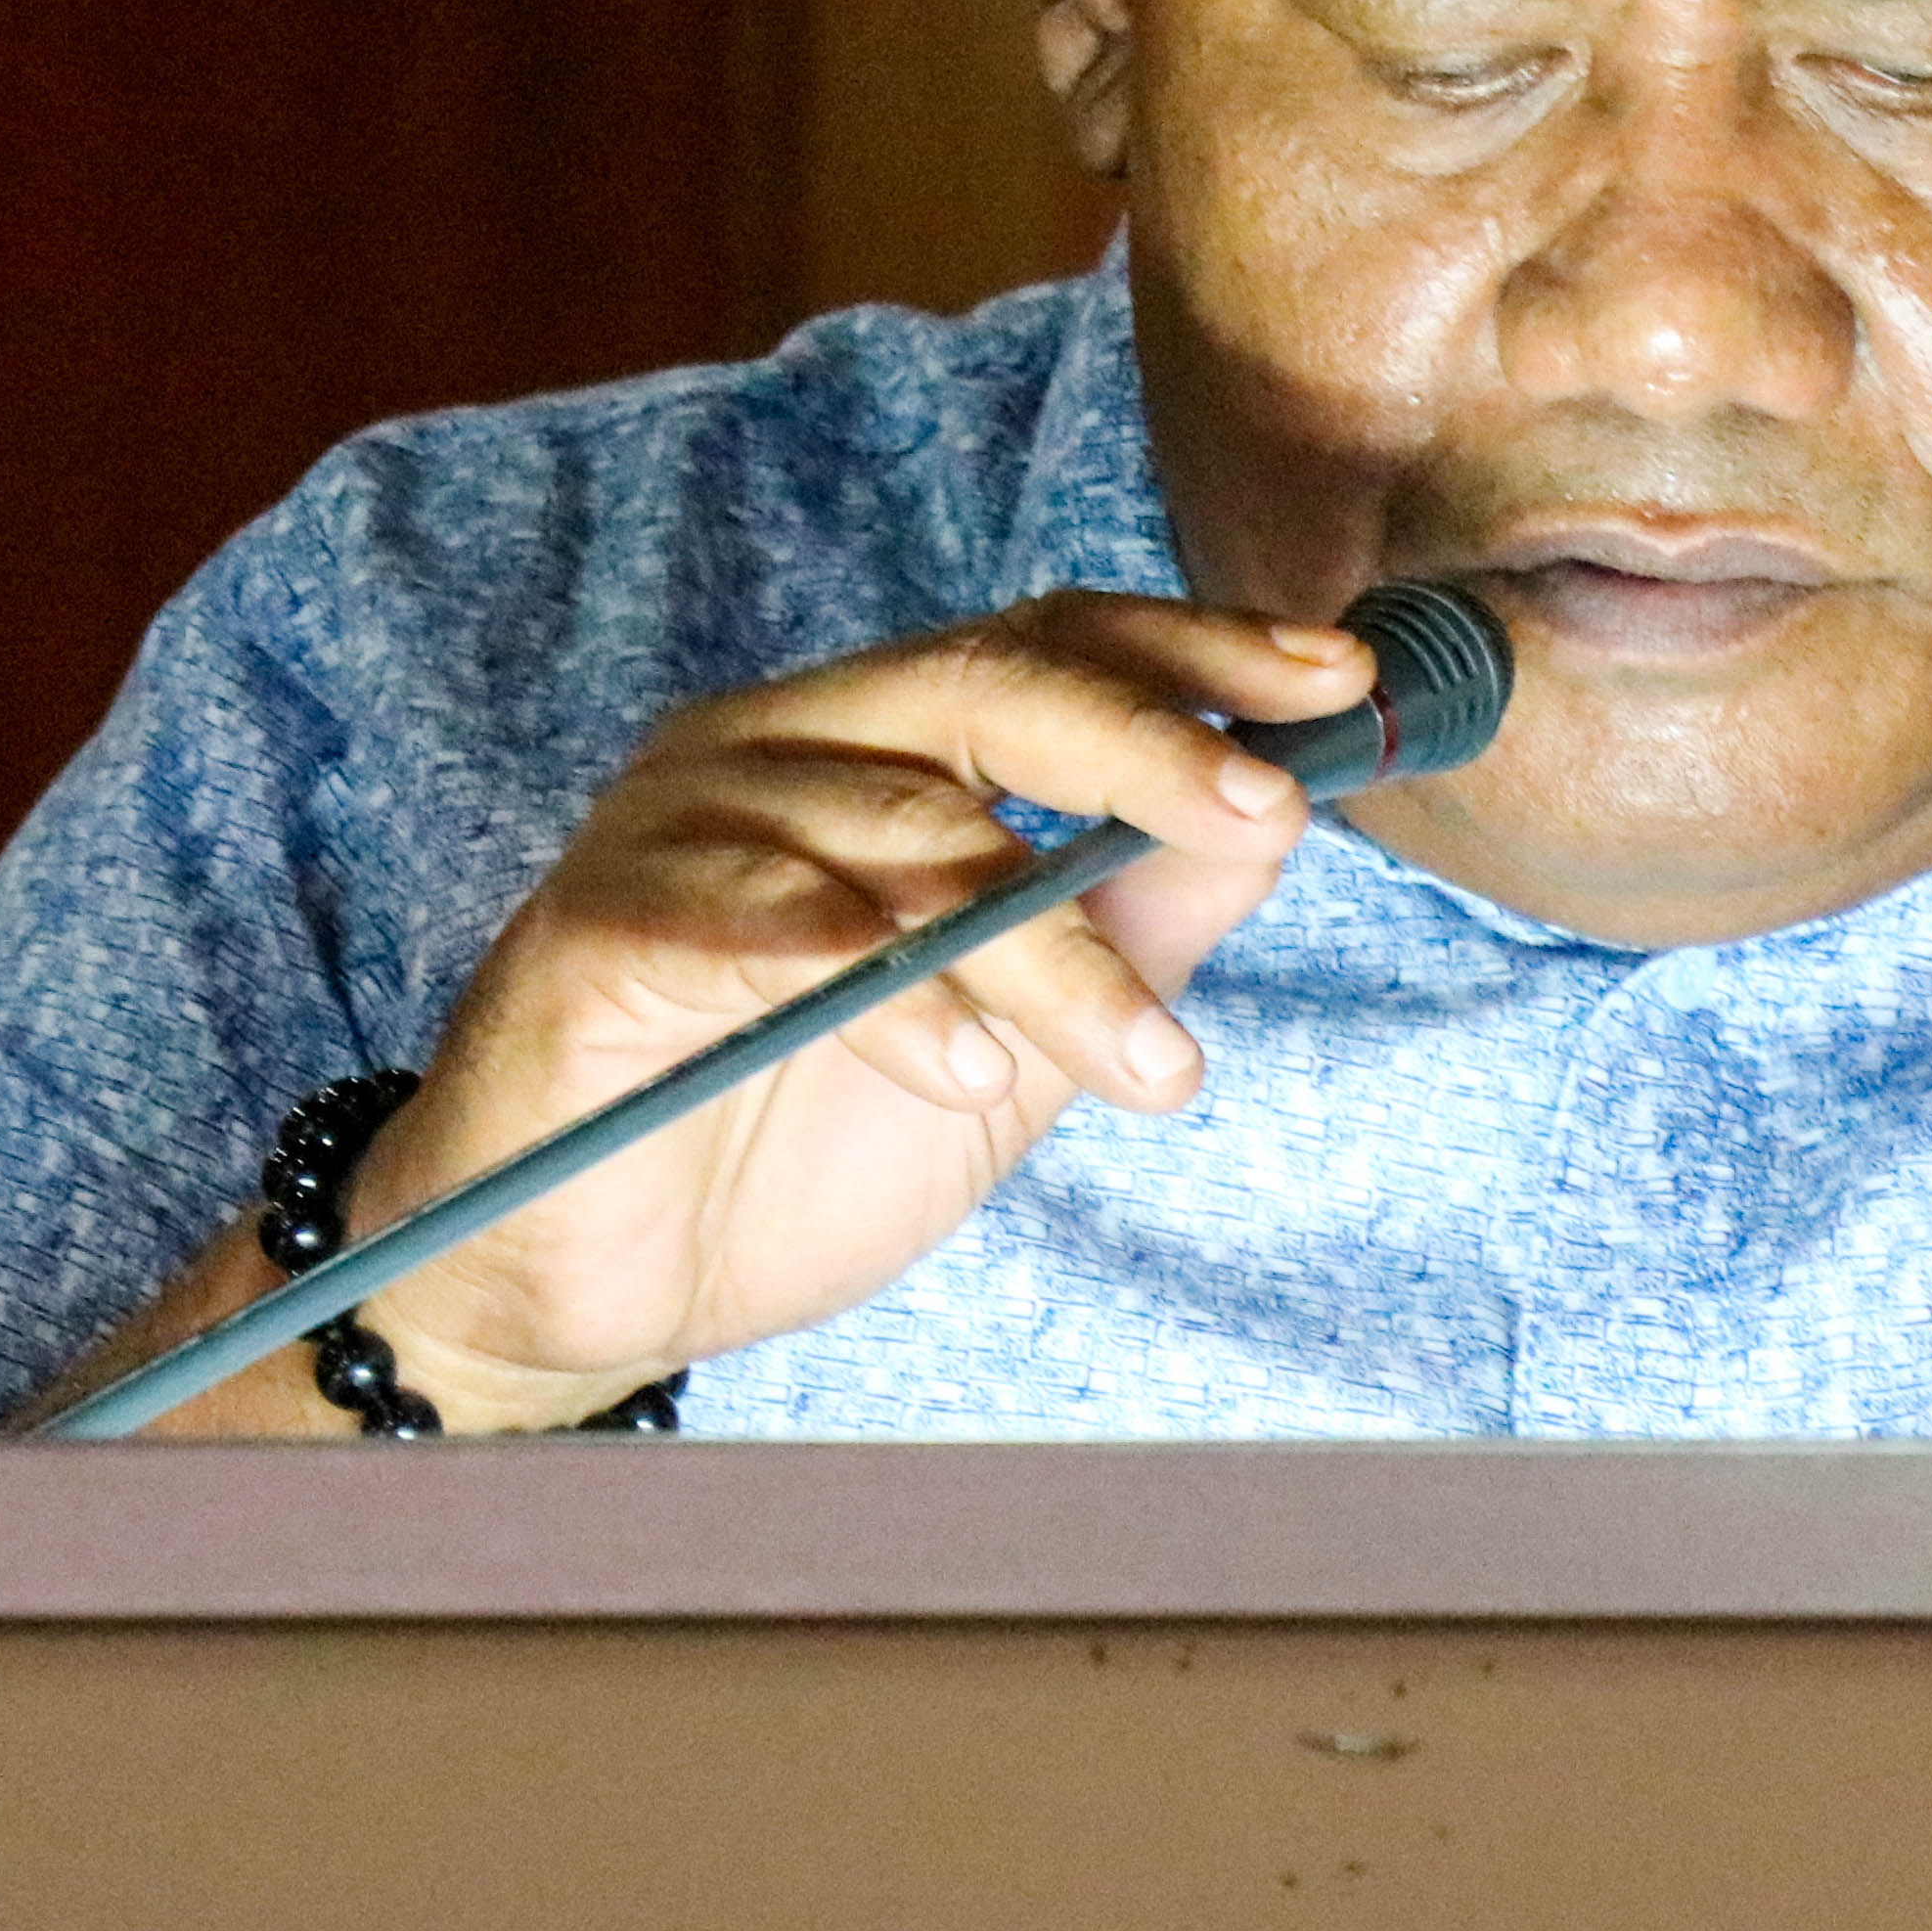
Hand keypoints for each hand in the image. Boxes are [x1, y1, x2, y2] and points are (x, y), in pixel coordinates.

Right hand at [327, 590, 1373, 1417]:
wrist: (594, 1286)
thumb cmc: (800, 1138)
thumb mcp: (1019, 1034)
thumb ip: (1131, 918)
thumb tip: (1282, 818)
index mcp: (872, 739)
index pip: (1050, 644)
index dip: (1192, 651)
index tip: (1337, 682)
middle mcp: (773, 742)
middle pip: (984, 687)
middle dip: (1147, 746)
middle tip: (1271, 815)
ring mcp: (676, 822)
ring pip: (905, 833)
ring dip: (1049, 948)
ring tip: (1152, 1065)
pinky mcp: (599, 928)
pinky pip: (770, 931)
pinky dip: (887, 992)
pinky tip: (967, 1065)